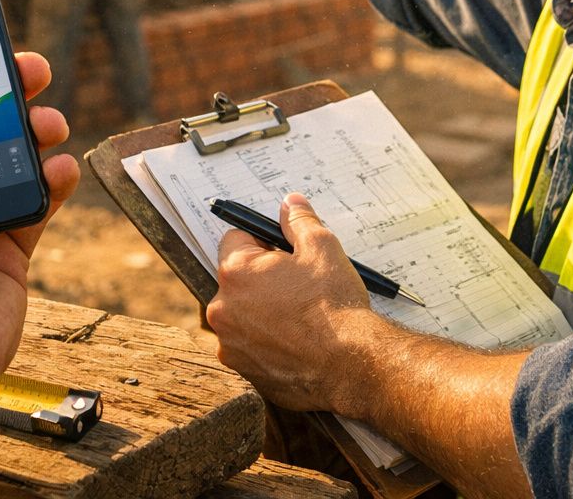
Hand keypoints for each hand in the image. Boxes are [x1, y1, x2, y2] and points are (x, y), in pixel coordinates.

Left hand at [205, 193, 373, 410]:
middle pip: (237, 278)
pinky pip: (250, 343)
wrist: (350, 364)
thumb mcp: (322, 248)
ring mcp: (231, 343)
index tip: (285, 253)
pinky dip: (267, 340)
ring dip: (262, 309)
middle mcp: (222, 309)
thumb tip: (289, 204)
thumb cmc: (334, 306)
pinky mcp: (243, 369)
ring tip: (299, 315)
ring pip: (243, 312)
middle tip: (297, 284)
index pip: (235, 238)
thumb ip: (299, 221)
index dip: (263, 241)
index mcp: (235, 272)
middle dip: (262, 277)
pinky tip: (296, 340)